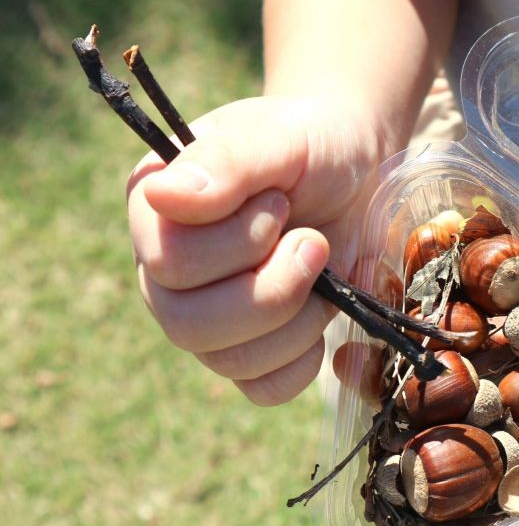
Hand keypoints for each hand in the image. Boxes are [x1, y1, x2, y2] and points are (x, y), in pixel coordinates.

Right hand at [127, 95, 388, 405]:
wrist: (357, 170)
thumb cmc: (309, 147)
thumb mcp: (277, 138)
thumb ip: (226, 162)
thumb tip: (162, 196)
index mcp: (155, 213)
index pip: (169, 263)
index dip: (239, 243)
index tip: (281, 203)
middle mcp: (164, 273)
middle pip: (187, 325)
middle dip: (272, 290)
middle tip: (315, 243)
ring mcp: (204, 317)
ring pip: (227, 361)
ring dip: (295, 321)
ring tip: (324, 268)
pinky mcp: (248, 349)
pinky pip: (262, 387)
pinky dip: (302, 360)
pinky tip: (322, 311)